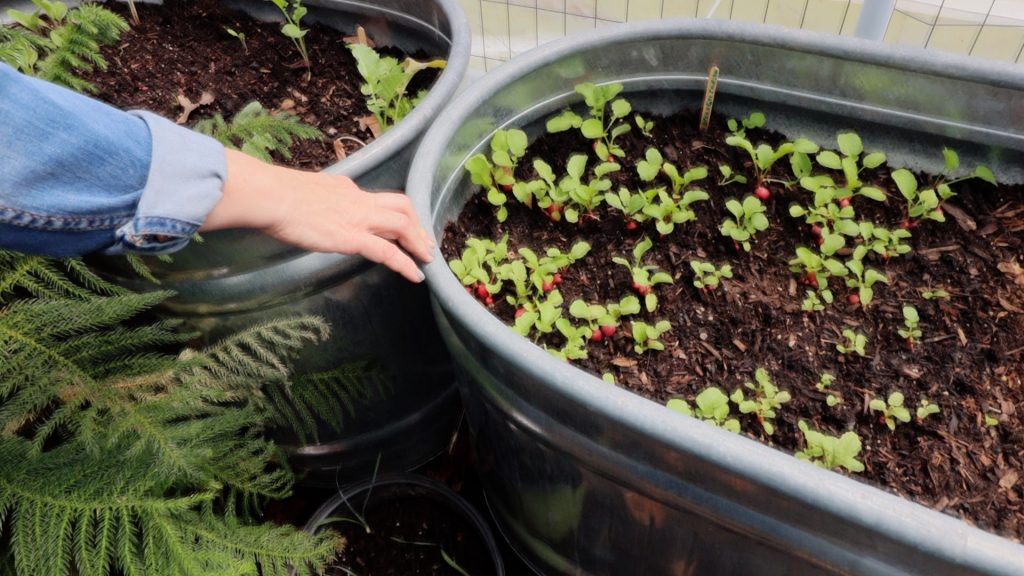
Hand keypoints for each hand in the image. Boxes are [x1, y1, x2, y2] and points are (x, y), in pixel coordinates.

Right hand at [201, 149, 434, 282]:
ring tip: (427, 259)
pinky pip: (388, 252)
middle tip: (426, 242)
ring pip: (402, 225)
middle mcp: (358, 199)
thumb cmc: (275, 195)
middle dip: (417, 224)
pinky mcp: (352, 237)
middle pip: (401, 206)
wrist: (271, 196)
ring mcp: (357, 218)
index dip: (394, 213)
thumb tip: (313, 206)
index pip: (378, 199)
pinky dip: (406, 263)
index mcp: (346, 188)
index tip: (402, 225)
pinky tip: (416, 275)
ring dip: (418, 243)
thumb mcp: (304, 191)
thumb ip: (317, 199)